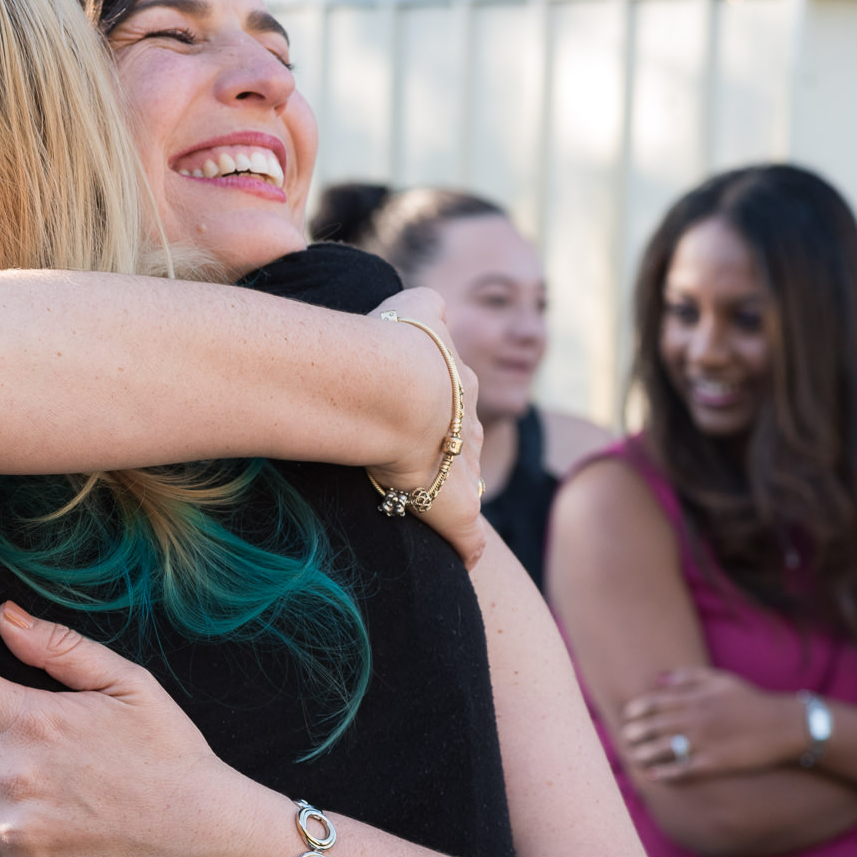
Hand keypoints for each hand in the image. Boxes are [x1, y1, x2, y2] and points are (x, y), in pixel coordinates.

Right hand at [363, 288, 488, 568]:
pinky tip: (462, 559)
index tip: (421, 419)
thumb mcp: (412, 305)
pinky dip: (465, 546)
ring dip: (451, 495)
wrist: (397, 387)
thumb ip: (422, 302)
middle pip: (464, 439)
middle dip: (449, 450)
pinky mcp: (458, 509)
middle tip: (420, 465)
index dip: (438, 409)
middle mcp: (467, 421)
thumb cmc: (388, 345)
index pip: (456, 397)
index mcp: (456, 379)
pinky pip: (467, 535)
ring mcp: (464, 466)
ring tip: (432, 513)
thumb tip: (428, 298)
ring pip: (465, 482)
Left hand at [620, 668, 803, 781]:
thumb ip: (688, 677)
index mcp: (695, 697)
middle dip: (634, 734)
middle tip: (626, 740)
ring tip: (634, 758)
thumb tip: (657, 679)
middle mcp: (695, 718)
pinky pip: (683, 771)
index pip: (651, 703)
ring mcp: (704, 742)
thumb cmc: (752, 701)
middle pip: (651, 727)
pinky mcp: (715, 763)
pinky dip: (666, 775)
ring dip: (643, 755)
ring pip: (662, 749)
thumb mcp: (721, 680)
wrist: (786, 726)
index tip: (628, 718)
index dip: (634, 712)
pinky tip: (654, 777)